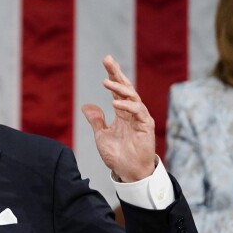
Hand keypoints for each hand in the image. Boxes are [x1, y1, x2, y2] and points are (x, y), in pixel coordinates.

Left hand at [81, 55, 156, 181]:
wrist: (128, 172)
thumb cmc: (117, 156)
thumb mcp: (101, 135)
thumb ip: (96, 120)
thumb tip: (86, 105)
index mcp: (122, 113)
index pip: (117, 90)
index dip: (112, 75)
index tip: (106, 61)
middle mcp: (132, 113)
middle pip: (126, 88)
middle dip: (117, 73)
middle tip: (108, 60)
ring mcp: (140, 118)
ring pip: (132, 97)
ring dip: (119, 89)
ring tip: (106, 82)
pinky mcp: (146, 126)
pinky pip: (138, 112)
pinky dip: (127, 106)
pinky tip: (115, 104)